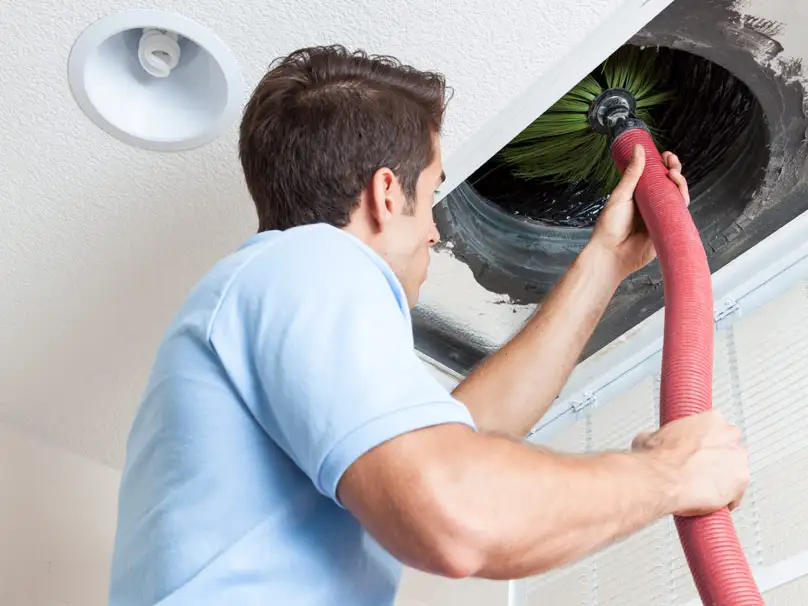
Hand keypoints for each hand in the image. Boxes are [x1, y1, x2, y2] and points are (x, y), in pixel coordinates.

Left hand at [589, 145, 689, 278]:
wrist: (611, 254)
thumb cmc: (609, 227)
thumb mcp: (620, 195)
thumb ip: (632, 173)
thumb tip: (638, 148)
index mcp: (639, 196)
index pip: (656, 177)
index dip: (664, 165)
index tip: (666, 155)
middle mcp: (651, 205)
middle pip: (670, 185)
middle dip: (675, 171)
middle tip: (672, 162)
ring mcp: (660, 217)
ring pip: (677, 198)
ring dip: (680, 184)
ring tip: (674, 175)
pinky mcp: (667, 229)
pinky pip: (679, 215)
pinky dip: (682, 203)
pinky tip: (681, 193)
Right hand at [632, 410, 748, 516]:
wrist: (660, 479)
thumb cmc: (657, 458)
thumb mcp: (651, 436)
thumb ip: (665, 437)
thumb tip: (657, 442)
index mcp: (710, 419)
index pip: (717, 426)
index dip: (707, 440)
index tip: (699, 448)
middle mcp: (729, 435)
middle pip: (732, 446)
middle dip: (719, 457)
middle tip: (701, 468)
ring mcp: (738, 459)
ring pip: (736, 469)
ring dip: (724, 478)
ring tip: (704, 487)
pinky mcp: (740, 482)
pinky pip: (737, 494)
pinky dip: (726, 500)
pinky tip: (710, 502)